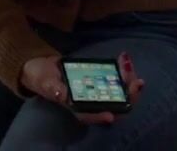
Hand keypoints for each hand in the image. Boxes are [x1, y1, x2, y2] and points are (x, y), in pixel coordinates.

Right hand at [20, 53, 145, 124]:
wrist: (42, 67)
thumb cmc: (41, 78)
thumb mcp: (44, 81)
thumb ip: (52, 87)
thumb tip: (61, 94)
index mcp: (75, 107)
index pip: (90, 116)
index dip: (101, 117)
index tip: (111, 115)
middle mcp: (88, 102)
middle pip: (113, 105)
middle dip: (127, 96)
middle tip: (136, 82)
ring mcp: (96, 92)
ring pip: (118, 93)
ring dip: (128, 82)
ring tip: (129, 65)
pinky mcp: (100, 81)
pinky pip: (115, 79)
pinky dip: (122, 71)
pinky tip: (124, 59)